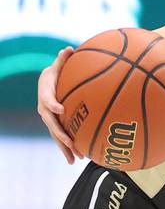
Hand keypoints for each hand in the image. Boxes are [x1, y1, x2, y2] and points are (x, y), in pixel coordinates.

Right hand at [37, 46, 83, 163]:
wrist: (48, 83)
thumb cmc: (57, 72)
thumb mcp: (58, 65)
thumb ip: (63, 59)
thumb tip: (68, 49)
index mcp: (45, 93)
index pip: (47, 99)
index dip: (52, 103)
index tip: (60, 109)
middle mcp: (44, 108)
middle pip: (51, 123)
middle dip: (60, 134)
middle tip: (71, 143)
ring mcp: (49, 118)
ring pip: (55, 135)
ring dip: (65, 147)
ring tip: (75, 159)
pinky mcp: (55, 125)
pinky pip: (60, 138)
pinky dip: (67, 149)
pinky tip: (77, 159)